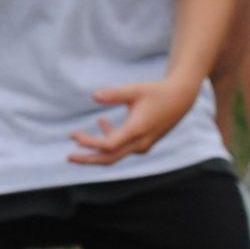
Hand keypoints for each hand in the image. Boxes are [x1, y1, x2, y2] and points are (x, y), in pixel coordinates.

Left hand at [70, 75, 204, 167]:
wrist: (181, 97)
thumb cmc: (157, 91)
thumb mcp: (134, 90)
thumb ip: (114, 93)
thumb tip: (93, 95)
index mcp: (136, 131)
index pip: (108, 146)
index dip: (89, 143)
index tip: (73, 136)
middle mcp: (140, 142)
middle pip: (109, 158)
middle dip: (88, 159)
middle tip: (68, 157)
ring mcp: (143, 144)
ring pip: (115, 154)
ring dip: (96, 148)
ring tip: (77, 138)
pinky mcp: (144, 141)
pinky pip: (122, 147)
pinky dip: (109, 138)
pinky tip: (101, 121)